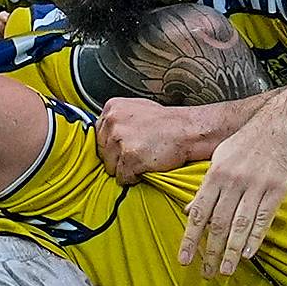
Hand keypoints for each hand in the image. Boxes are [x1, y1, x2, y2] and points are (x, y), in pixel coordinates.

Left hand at [95, 99, 230, 182]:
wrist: (188, 131)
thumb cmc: (166, 124)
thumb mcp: (136, 110)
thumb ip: (117, 120)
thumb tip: (102, 135)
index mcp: (111, 107)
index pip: (98, 136)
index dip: (113, 145)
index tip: (128, 144)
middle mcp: (112, 121)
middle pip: (102, 152)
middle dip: (117, 157)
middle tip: (139, 151)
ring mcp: (120, 139)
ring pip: (110, 167)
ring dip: (126, 168)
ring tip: (144, 157)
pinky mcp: (129, 157)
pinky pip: (122, 177)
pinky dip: (134, 177)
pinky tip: (147, 165)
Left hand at [180, 113, 286, 275]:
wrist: (283, 122)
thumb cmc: (249, 140)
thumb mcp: (220, 157)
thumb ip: (205, 185)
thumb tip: (189, 209)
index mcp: (215, 174)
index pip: (198, 213)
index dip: (190, 238)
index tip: (184, 259)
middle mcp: (233, 181)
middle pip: (218, 223)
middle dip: (210, 252)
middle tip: (206, 273)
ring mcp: (256, 185)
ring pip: (239, 224)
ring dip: (230, 251)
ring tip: (225, 270)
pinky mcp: (277, 188)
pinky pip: (263, 218)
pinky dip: (255, 238)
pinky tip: (247, 254)